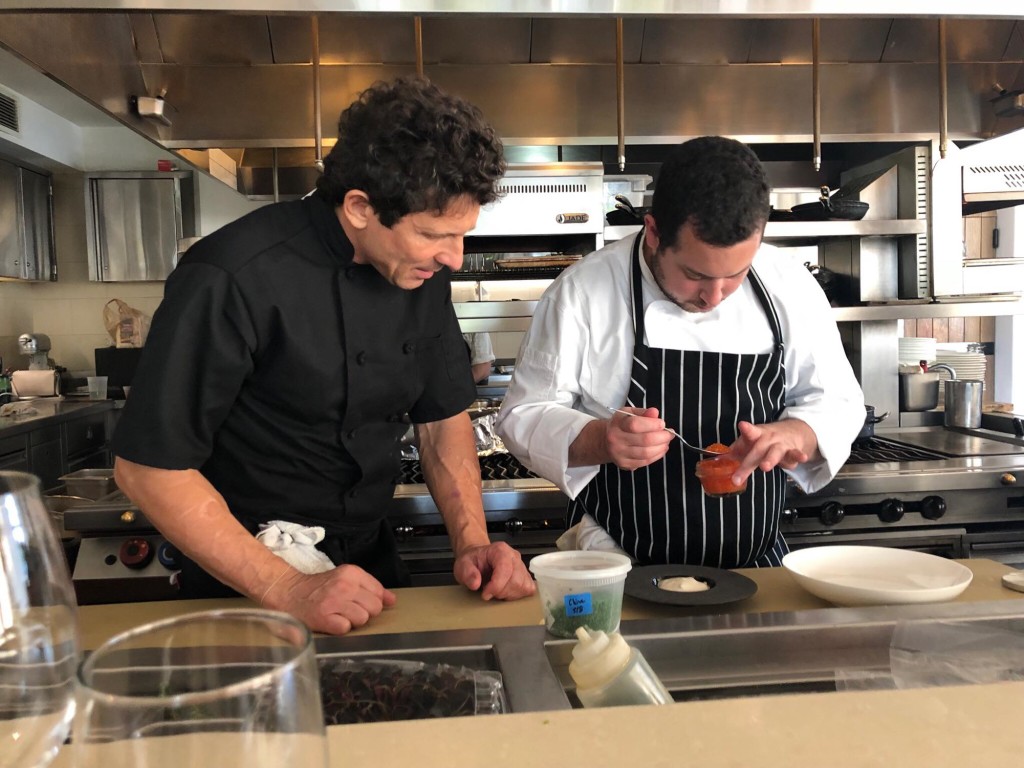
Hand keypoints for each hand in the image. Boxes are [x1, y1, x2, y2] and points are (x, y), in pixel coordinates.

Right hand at [263, 564, 395, 635]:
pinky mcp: (324, 617)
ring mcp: (334, 601)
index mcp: (352, 573)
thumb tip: (392, 600)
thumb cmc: (319, 588)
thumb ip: (370, 587)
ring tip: (339, 615)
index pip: (379, 592)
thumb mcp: (346, 579)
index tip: (360, 602)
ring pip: (363, 619)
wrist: (288, 592)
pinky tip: (331, 622)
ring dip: (353, 621)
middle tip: (348, 610)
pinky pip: (346, 629)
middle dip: (365, 612)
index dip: (373, 601)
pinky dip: (340, 628)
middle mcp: (344, 585)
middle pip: (374, 608)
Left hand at [453, 542, 535, 600]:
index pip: (505, 570)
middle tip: (489, 590)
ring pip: (523, 587)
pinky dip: (517, 595)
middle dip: (501, 592)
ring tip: (497, 590)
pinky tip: (506, 591)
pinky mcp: (526, 576)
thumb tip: (475, 583)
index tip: (485, 594)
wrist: (478, 559)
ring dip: (509, 594)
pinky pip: (528, 589)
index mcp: (500, 550)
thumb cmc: (473, 561)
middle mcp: (514, 556)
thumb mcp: (463, 565)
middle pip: (516, 581)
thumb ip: (467, 573)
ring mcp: (522, 566)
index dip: (496, 586)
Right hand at [605, 406, 673, 470]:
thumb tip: (655, 413)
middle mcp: (615, 440)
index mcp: (617, 424)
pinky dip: (657, 456)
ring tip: (666, 442)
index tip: (662, 423)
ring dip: (661, 447)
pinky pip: (645, 462)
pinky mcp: (624, 464)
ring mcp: (619, 454)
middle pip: (644, 440)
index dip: (652, 424)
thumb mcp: (629, 413)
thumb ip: (643, 412)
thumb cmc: (621, 424)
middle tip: (670, 434)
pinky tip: (660, 449)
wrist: (605, 441)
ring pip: (646, 453)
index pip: (635, 425)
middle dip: (662, 437)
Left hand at [731, 419, 817, 484]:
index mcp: (756, 435)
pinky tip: (803, 458)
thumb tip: (718, 460)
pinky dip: (799, 456)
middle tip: (738, 477)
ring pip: (775, 452)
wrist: (791, 431)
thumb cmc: (765, 440)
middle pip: (757, 451)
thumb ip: (736, 451)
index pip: (750, 432)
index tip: (743, 425)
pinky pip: (795, 454)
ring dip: (770, 459)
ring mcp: (781, 445)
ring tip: (765, 467)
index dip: (747, 430)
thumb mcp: (750, 442)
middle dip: (747, 464)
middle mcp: (768, 439)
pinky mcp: (792, 452)